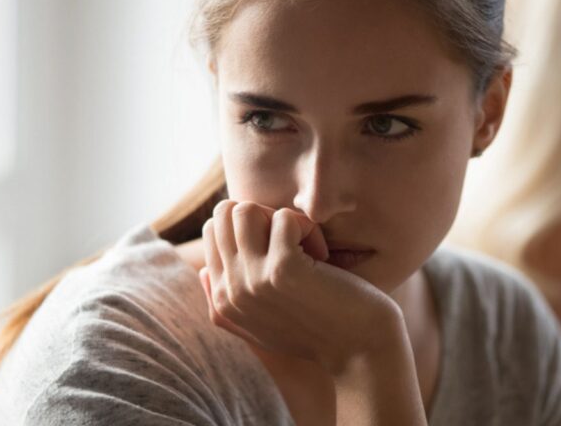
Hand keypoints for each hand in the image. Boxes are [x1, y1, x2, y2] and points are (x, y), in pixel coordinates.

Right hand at [199, 200, 404, 373]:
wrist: (358, 352)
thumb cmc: (317, 333)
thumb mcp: (260, 326)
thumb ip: (225, 303)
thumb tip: (201, 271)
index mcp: (222, 300)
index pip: (213, 230)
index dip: (252, 228)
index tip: (280, 253)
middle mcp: (230, 290)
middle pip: (225, 213)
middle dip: (263, 217)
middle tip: (293, 244)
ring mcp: (254, 279)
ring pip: (246, 209)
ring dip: (282, 220)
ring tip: (305, 247)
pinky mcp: (283, 269)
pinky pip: (285, 218)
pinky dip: (309, 228)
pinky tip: (322, 257)